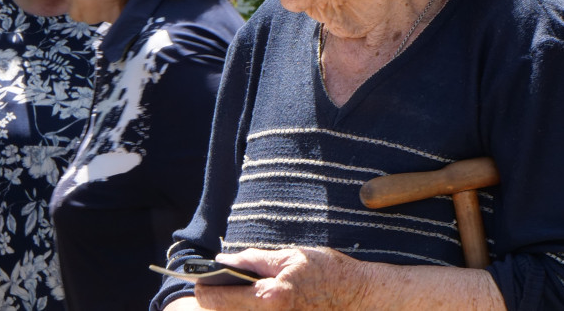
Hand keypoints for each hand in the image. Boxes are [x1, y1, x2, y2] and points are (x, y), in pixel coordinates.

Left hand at [191, 248, 370, 310]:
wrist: (363, 298)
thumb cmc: (329, 273)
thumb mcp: (290, 257)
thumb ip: (254, 260)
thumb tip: (224, 260)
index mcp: (270, 299)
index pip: (217, 300)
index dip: (204, 288)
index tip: (200, 281)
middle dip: (220, 300)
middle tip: (221, 286)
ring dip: (238, 308)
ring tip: (243, 294)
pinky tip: (265, 305)